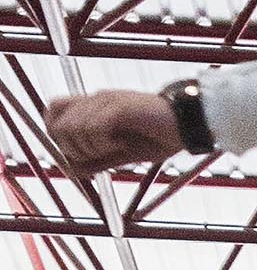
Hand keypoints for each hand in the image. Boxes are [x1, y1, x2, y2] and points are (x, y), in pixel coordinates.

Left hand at [44, 89, 179, 178]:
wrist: (190, 124)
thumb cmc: (161, 137)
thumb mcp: (124, 153)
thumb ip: (98, 159)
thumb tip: (71, 170)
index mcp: (96, 106)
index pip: (53, 110)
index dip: (55, 133)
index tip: (76, 152)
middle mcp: (97, 99)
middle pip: (57, 123)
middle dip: (71, 147)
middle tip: (96, 155)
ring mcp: (107, 101)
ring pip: (72, 128)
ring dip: (89, 148)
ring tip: (113, 149)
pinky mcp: (118, 107)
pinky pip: (93, 129)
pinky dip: (102, 144)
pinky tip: (120, 144)